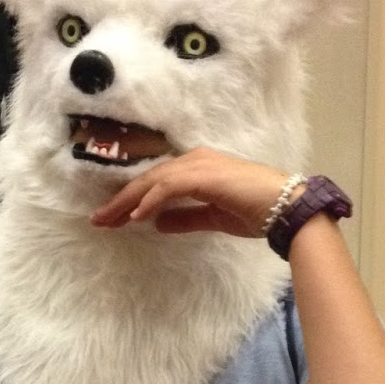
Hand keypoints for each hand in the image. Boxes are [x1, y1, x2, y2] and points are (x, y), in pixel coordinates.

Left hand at [89, 148, 297, 237]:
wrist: (286, 208)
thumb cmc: (257, 211)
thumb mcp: (213, 218)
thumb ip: (186, 218)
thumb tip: (157, 223)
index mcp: (198, 168)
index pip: (156, 182)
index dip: (130, 200)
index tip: (111, 219)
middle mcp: (195, 160)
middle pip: (148, 179)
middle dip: (120, 200)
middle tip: (97, 220)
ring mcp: (200, 164)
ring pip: (153, 180)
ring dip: (128, 201)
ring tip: (108, 220)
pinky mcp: (205, 174)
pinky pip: (168, 186)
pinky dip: (150, 200)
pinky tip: (136, 216)